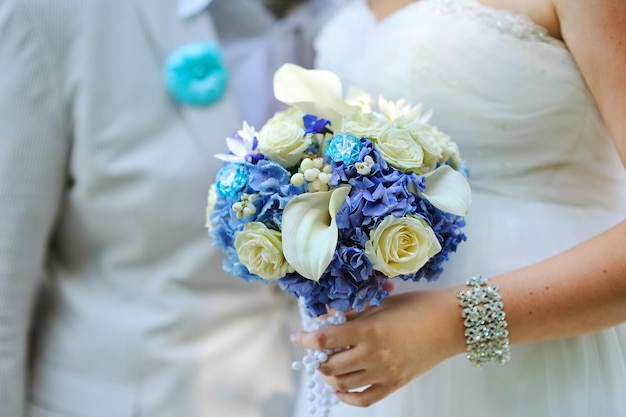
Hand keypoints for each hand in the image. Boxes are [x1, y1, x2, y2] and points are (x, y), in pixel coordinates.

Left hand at [291, 289, 465, 406]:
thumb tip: (327, 317)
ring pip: (343, 383)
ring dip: (330, 376)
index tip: (298, 337)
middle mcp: (373, 355)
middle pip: (330, 365)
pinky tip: (341, 389)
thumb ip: (354, 313)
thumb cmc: (417, 306)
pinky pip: (364, 399)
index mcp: (368, 330)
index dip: (306, 339)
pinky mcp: (395, 384)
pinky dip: (347, 397)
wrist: (450, 322)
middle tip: (319, 350)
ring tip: (329, 365)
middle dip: (319, 358)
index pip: (325, 340)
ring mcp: (384, 373)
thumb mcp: (382, 303)